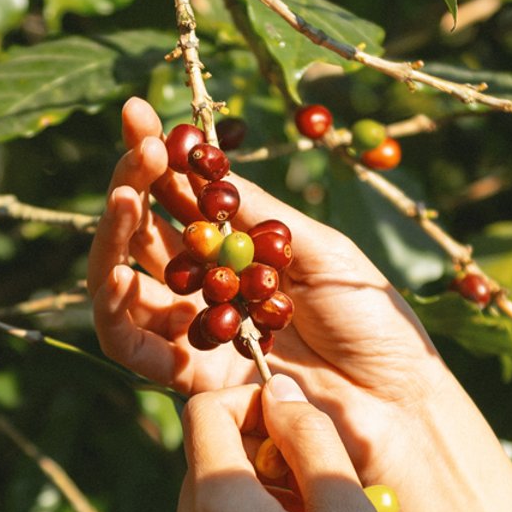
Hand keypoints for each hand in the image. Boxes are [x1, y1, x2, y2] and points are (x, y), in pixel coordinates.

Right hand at [87, 97, 457, 490]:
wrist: (397, 399)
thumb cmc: (371, 319)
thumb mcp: (317, 248)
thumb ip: (256, 216)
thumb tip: (206, 167)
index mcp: (239, 249)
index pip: (182, 195)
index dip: (155, 155)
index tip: (138, 112)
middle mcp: (208, 286)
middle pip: (144, 233)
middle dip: (132, 184)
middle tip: (140, 149)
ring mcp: (195, 331)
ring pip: (124, 283)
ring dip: (114, 238)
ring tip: (126, 197)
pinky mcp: (191, 378)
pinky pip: (131, 346)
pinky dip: (115, 310)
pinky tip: (120, 272)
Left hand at [167, 376, 416, 511]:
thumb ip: (310, 439)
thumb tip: (278, 391)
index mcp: (216, 504)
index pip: (205, 412)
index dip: (250, 401)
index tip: (296, 424)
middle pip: (207, 460)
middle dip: (260, 457)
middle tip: (322, 489)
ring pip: (210, 508)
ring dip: (256, 502)